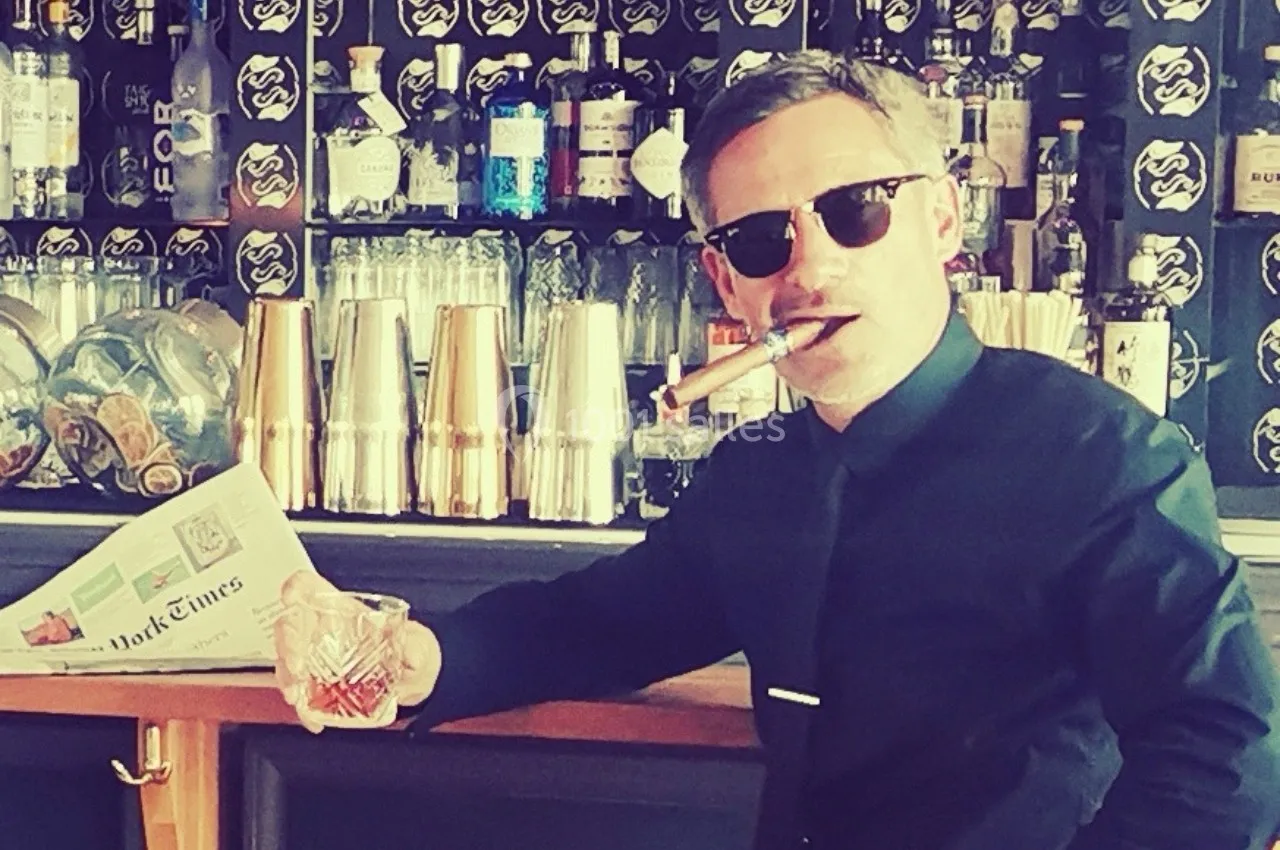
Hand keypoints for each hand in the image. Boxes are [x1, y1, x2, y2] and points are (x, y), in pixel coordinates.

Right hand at [273, 570, 443, 733]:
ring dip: (286, 678)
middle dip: (288, 644)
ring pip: (285, 658)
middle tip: (297, 669)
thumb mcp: (418, 646)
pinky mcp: (316, 682)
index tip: (291, 598)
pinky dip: (301, 706)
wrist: (413, 679)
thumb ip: (415, 649)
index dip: (297, 588)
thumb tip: (412, 655)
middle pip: (290, 624)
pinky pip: (298, 691)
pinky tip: (313, 719)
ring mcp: (315, 656)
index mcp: (342, 609)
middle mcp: (322, 629)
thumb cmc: (409, 650)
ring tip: (298, 697)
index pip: (311, 587)